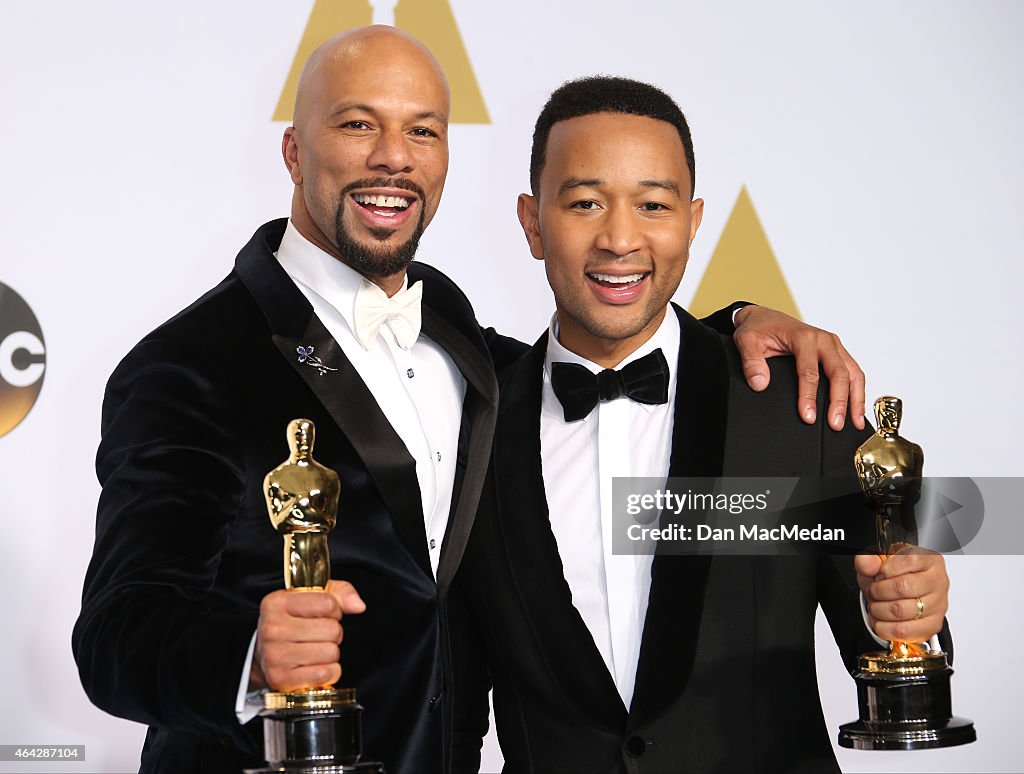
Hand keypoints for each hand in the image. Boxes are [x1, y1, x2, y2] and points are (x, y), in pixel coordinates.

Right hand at [250, 580, 365, 692]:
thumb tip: (358, 606)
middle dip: (333, 633)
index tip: (323, 614)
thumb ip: (340, 593)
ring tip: (314, 649)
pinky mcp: (281, 679)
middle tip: (318, 635)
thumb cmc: (293, 621)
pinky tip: (314, 666)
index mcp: (277, 602)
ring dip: (330, 653)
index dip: (334, 610)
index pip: (328, 603)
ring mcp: (274, 656)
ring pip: (331, 652)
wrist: (264, 653)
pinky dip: (328, 672)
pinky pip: (325, 674)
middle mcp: (272, 628)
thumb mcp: (312, 597)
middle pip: (332, 629)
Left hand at [733, 305, 865, 430]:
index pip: (809, 371)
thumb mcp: (746, 341)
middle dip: (839, 401)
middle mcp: (823, 339)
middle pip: (838, 373)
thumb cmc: (758, 329)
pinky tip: (856, 409)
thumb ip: (751, 362)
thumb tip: (760, 384)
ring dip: (855, 398)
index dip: (809, 396)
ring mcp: (833, 345)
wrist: (764, 318)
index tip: (808, 417)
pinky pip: (853, 371)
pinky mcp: (836, 351)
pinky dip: (857, 390)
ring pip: (852, 372)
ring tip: (854, 423)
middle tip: (835, 425)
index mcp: (803, 337)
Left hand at [856, 549, 948, 643]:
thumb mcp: (878, 565)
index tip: (878, 575)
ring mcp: (938, 604)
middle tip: (873, 592)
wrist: (901, 598)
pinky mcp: (933, 625)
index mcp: (929, 560)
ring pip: (902, 610)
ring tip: (876, 606)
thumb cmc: (893, 577)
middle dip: (878, 591)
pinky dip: (885, 627)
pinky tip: (882, 621)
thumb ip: (869, 560)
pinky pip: (904, 630)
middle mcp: (937, 581)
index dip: (885, 570)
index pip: (909, 561)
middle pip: (903, 587)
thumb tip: (865, 562)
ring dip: (879, 610)